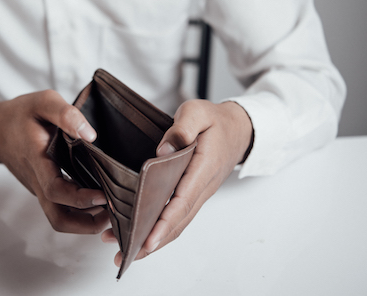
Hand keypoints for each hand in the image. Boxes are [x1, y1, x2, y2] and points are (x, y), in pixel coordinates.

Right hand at [0, 90, 109, 233]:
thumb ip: (66, 114)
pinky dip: (80, 211)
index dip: (80, 199)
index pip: (55, 190)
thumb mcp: (43, 102)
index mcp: (36, 159)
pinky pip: (60, 207)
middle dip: (87, 224)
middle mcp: (37, 180)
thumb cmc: (20, 114)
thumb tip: (90, 135)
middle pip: (58, 218)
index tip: (104, 195)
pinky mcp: (43, 188)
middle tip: (114, 213)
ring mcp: (39, 187)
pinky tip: (98, 199)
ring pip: (60, 217)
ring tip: (111, 209)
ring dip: (85, 221)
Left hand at [101, 100, 252, 265]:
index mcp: (203, 168)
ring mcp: (199, 193)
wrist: (239, 129)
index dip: (164, 222)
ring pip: (178, 223)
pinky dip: (161, 228)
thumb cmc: (216, 121)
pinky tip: (141, 233)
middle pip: (178, 221)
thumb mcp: (198, 112)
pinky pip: (178, 215)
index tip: (147, 239)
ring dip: (155, 240)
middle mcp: (202, 187)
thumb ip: (182, 128)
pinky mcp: (193, 193)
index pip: (183, 201)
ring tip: (127, 252)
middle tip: (127, 255)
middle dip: (153, 241)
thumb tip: (162, 151)